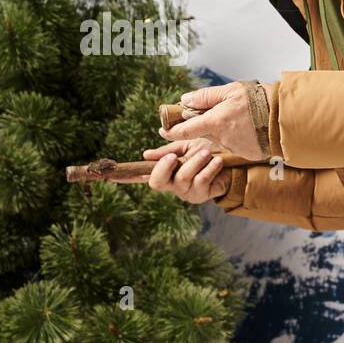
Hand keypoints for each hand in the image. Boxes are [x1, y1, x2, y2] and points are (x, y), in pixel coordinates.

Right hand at [109, 138, 230, 203]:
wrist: (232, 161)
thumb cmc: (207, 151)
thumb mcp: (186, 147)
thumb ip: (168, 150)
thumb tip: (145, 155)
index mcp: (166, 172)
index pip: (142, 176)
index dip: (126, 178)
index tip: (110, 177)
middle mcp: (173, 185)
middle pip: (156, 183)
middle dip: (164, 167)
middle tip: (173, 156)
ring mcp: (187, 192)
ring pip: (182, 179)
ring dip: (194, 162)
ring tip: (206, 153)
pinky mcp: (203, 195)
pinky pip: (201, 182)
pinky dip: (209, 169)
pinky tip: (217, 162)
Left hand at [158, 81, 267, 161]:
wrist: (286, 116)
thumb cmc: (259, 100)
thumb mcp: (230, 90)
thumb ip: (205, 96)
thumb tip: (185, 100)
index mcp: (215, 122)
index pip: (185, 130)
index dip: (171, 132)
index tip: (163, 131)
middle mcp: (222, 138)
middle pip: (204, 134)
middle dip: (204, 125)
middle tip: (216, 114)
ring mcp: (235, 148)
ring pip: (220, 139)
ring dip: (223, 131)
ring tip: (240, 119)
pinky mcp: (247, 154)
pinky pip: (235, 145)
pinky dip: (237, 138)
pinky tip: (248, 128)